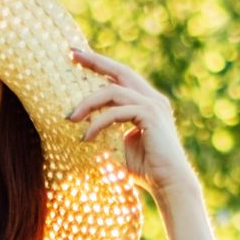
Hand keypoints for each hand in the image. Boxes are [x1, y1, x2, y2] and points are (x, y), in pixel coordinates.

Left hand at [63, 45, 199, 201]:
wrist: (169, 185)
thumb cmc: (146, 170)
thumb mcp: (122, 144)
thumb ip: (110, 129)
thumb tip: (86, 123)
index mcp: (147, 102)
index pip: (121, 76)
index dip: (100, 64)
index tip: (77, 55)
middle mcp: (152, 99)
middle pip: (119, 70)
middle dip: (95, 61)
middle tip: (72, 54)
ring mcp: (153, 105)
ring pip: (112, 91)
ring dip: (88, 103)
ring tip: (70, 118)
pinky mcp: (150, 115)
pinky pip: (116, 112)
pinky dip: (98, 123)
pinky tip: (87, 138)